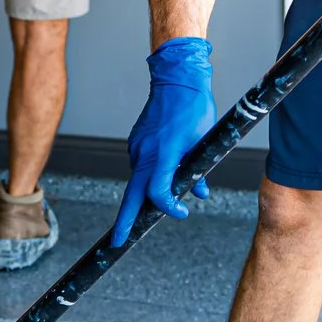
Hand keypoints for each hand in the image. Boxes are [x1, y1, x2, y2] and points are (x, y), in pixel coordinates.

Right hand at [114, 37, 216, 241]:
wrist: (177, 79)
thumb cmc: (194, 108)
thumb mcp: (203, 142)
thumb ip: (199, 171)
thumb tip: (200, 193)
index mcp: (162, 154)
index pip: (157, 192)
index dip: (168, 207)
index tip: (182, 212)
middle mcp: (144, 152)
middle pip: (131, 195)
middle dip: (124, 220)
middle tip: (118, 242)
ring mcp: (137, 146)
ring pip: (139, 179)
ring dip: (147, 192)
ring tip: (165, 195)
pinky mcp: (136, 140)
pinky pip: (141, 165)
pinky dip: (150, 174)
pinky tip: (164, 170)